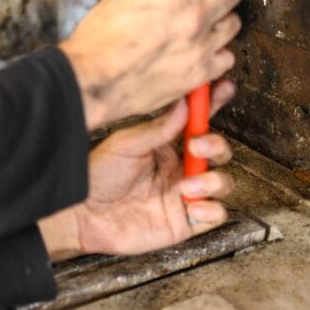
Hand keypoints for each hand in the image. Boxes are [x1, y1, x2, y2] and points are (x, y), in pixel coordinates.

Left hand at [37, 79, 235, 261]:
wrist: (85, 215)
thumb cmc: (98, 176)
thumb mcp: (125, 145)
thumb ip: (157, 129)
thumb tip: (183, 104)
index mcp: (165, 144)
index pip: (196, 122)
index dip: (213, 104)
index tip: (224, 88)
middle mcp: (179, 167)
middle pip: (217, 151)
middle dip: (215, 145)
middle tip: (196, 146)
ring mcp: (184, 193)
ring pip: (222, 181)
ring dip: (213, 180)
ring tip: (187, 185)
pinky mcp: (185, 221)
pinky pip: (215, 215)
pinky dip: (211, 210)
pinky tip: (193, 205)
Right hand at [60, 0, 243, 129]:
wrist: (92, 80)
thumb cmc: (100, 38)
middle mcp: (194, 16)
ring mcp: (201, 47)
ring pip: (233, 23)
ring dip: (218, 20)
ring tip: (194, 23)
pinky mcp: (201, 74)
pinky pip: (226, 57)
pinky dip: (215, 52)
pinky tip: (196, 48)